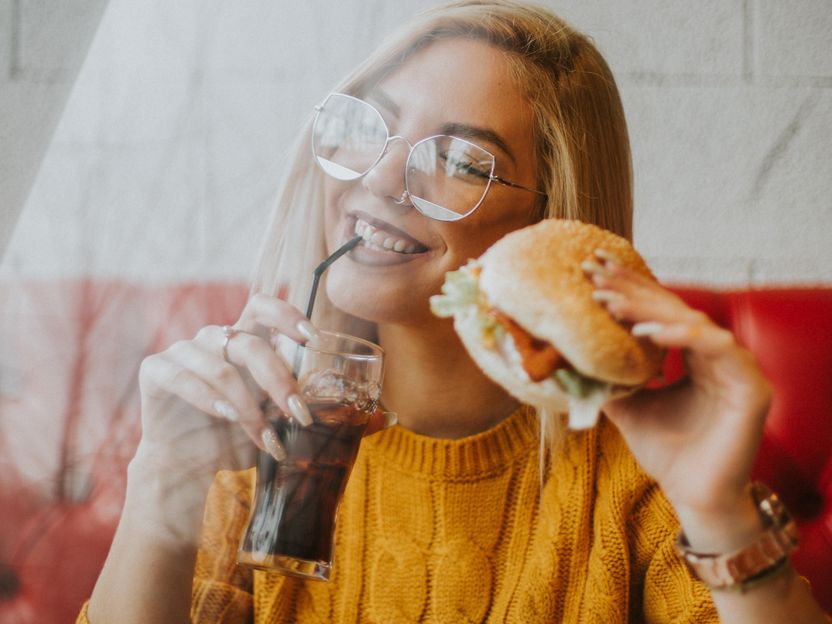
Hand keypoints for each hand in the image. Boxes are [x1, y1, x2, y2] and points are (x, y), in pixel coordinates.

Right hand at [136, 293, 317, 478]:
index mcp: (241, 339)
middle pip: (250, 345)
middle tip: (298, 412)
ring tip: (264, 435)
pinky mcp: (155, 370)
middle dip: (278, 380)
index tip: (314, 338)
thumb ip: (287, 400)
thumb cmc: (233, 436)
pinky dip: (209, 399)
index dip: (287, 315)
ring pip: (222, 369)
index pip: (262, 308)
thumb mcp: (269, 416)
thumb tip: (321, 401)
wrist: (187, 466)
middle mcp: (212, 339)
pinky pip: (183, 378)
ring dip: (248, 406)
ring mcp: (182, 351)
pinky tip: (227, 417)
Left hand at [587, 253, 772, 542]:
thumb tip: (567, 357)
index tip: (592, 272)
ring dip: (649, 309)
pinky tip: (645, 333)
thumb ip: (608, 379)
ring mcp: (737, 368)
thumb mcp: (627, 408)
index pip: (659, 313)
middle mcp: (716, 355)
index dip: (628, 290)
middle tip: (595, 273)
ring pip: (692, 322)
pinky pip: (717, 348)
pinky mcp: (751, 387)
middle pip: (673, 309)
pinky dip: (680, 336)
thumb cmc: (667, 453)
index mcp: (692, 356)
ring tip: (611, 304)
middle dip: (632, 289)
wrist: (694, 497)